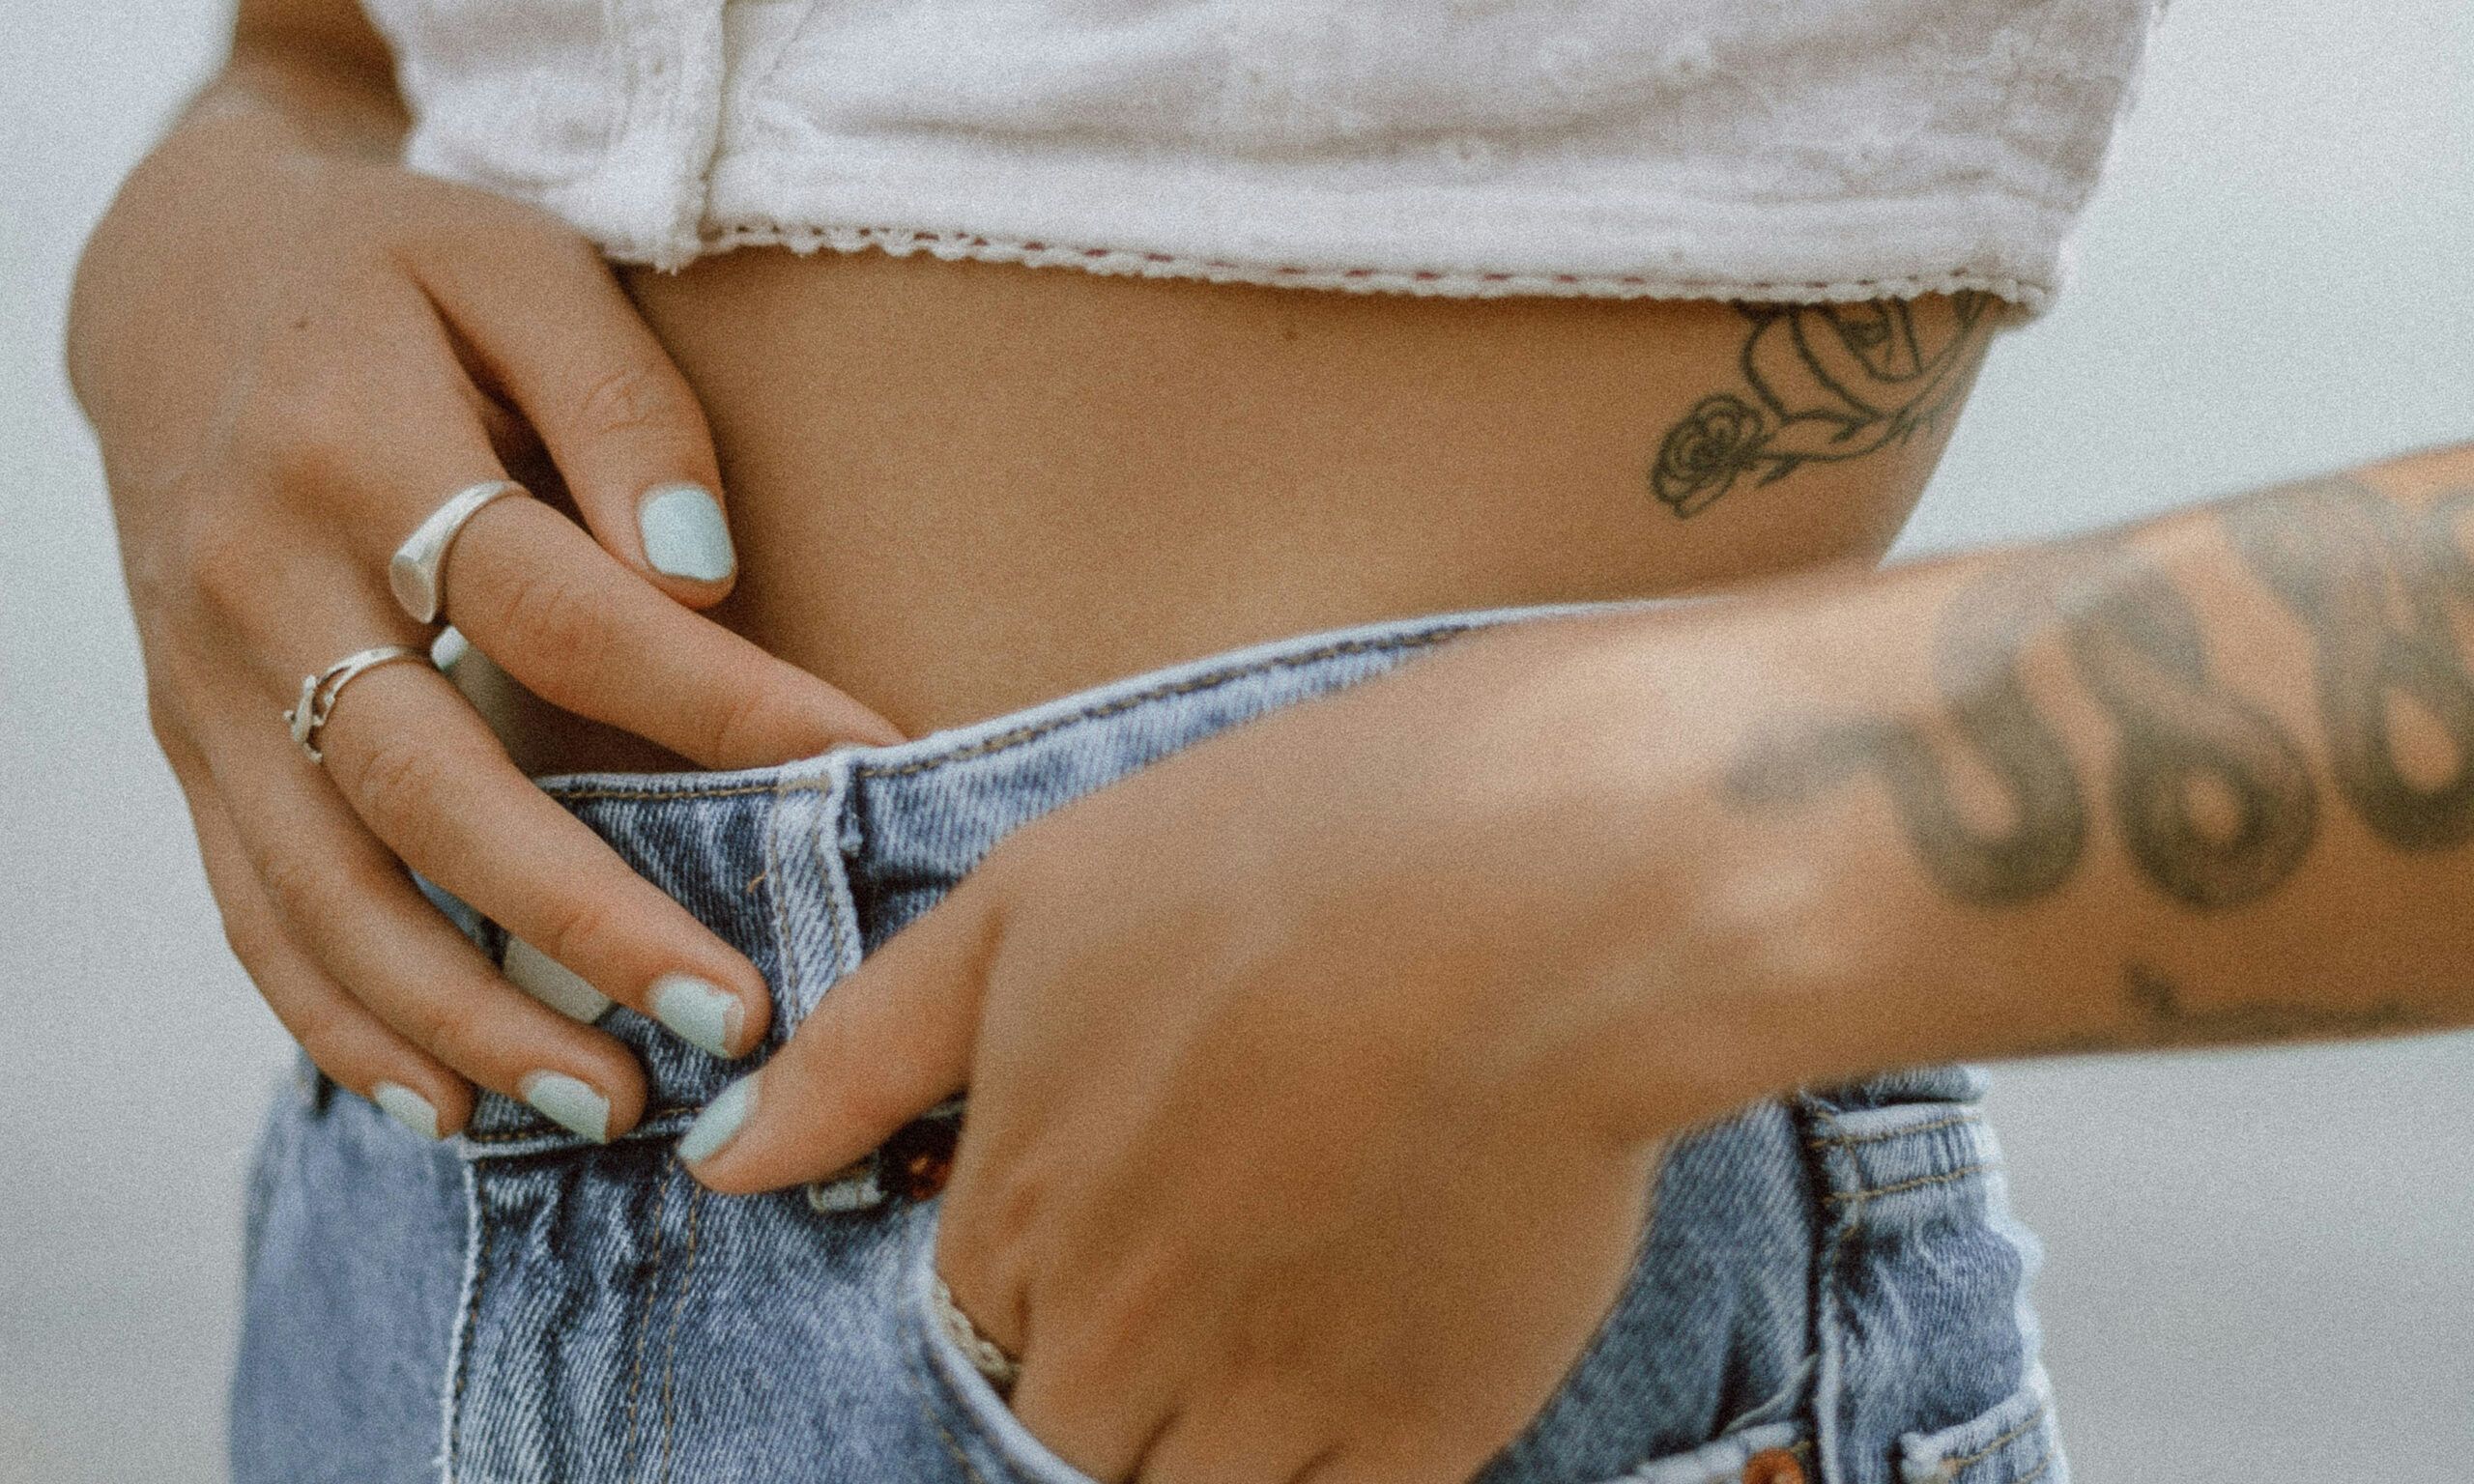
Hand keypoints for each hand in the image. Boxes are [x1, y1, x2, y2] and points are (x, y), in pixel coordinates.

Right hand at [67, 94, 899, 1140]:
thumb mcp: (520, 269)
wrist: (175, 284)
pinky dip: (343, 1022)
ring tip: (613, 1107)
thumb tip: (704, 576)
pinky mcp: (191, 745)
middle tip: (732, 1016)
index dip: (717, 700)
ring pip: (327, 888)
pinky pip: (255, 910)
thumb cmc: (400, 275)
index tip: (865, 767)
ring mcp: (208, 682)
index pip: (559, 607)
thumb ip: (625, 407)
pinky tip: (449, 1106)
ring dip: (467, 1017)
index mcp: (357, 444)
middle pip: (430, 785)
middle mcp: (260, 580)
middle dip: (584, 918)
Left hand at [682, 622, 1743, 1482]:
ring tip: (1289, 1316)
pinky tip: (1364, 1375)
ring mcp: (1270, 1395)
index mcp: (1019, 1205)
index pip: (975, 1336)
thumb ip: (866, 1051)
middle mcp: (1121, 1331)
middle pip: (1068, 1439)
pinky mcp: (1421, 1431)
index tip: (1121, 1224)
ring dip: (1206, 1440)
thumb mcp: (1031, 901)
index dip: (1042, 1287)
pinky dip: (1323, 1473)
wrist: (1546, 879)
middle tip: (1218, 1259)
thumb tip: (720, 1165)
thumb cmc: (1283, 850)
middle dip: (1115, 1378)